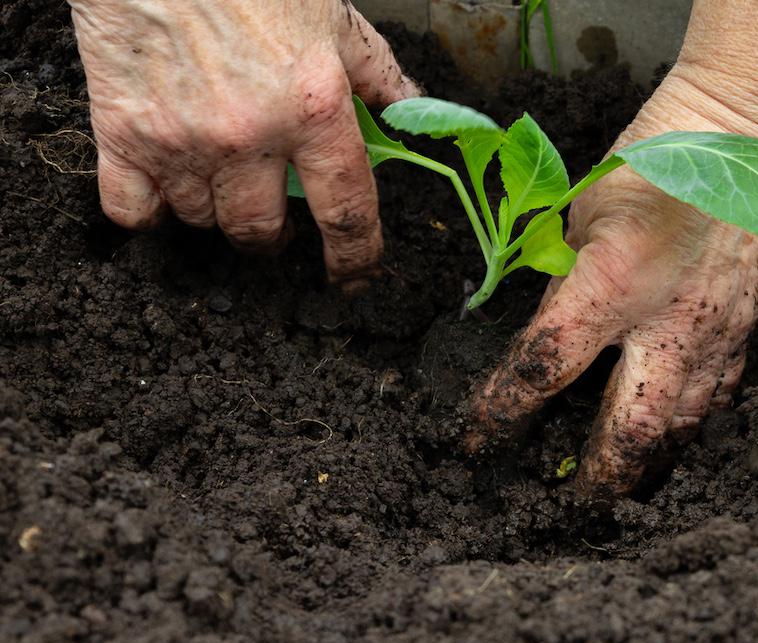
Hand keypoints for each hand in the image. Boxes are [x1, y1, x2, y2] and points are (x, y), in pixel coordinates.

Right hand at [69, 0, 418, 292]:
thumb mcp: (331, 16)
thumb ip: (375, 72)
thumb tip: (411, 107)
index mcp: (313, 109)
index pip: (347, 213)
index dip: (356, 258)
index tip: (356, 276)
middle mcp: (249, 136)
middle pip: (262, 232)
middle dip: (275, 236)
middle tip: (277, 216)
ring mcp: (183, 140)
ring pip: (204, 221)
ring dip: (218, 212)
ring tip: (223, 178)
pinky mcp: (122, 134)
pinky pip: (134, 211)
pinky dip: (153, 212)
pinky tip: (166, 188)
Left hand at [466, 0, 757, 499]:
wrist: (747, 140)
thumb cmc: (655, 160)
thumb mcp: (583, 210)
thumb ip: (563, 277)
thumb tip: (542, 325)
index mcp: (610, 285)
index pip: (541, 370)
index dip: (499, 415)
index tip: (474, 444)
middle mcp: (663, 326)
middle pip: (625, 437)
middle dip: (590, 483)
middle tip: (560, 509)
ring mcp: (710, 337)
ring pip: (677, 434)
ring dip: (642, 471)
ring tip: (614, 496)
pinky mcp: (741, 334)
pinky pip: (715, 403)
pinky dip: (686, 430)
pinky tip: (669, 442)